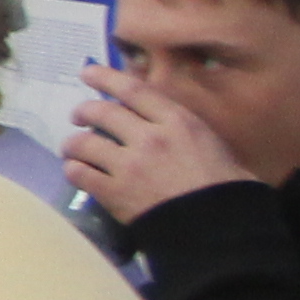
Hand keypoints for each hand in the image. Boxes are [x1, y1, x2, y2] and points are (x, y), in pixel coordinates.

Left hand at [65, 64, 253, 223]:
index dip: (105, 77)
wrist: (219, 227)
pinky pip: (79, 173)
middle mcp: (148, 137)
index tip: (87, 72)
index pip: (133, 89)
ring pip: (83, 142)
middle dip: (83, 111)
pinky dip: (74, 170)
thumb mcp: (212, 143)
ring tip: (72, 148)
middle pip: (101, 112)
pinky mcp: (114, 192)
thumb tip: (163, 120)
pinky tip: (77, 171)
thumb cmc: (227, 186)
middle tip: (78, 116)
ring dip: (73, 143)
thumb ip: (183, 128)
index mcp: (177, 122)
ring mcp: (128, 165)